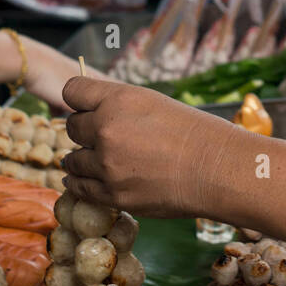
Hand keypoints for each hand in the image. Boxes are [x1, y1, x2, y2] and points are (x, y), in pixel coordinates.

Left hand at [59, 76, 238, 217]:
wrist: (214, 169)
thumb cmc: (192, 132)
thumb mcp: (153, 102)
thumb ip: (118, 105)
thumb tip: (91, 111)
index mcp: (117, 100)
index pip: (72, 91)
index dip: (79, 99)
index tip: (85, 107)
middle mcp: (106, 130)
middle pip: (71, 126)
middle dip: (84, 130)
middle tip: (101, 137)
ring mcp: (106, 165)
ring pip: (72, 159)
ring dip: (82, 158)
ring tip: (97, 159)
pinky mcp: (112, 194)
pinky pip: (79, 187)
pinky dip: (80, 182)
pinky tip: (83, 178)